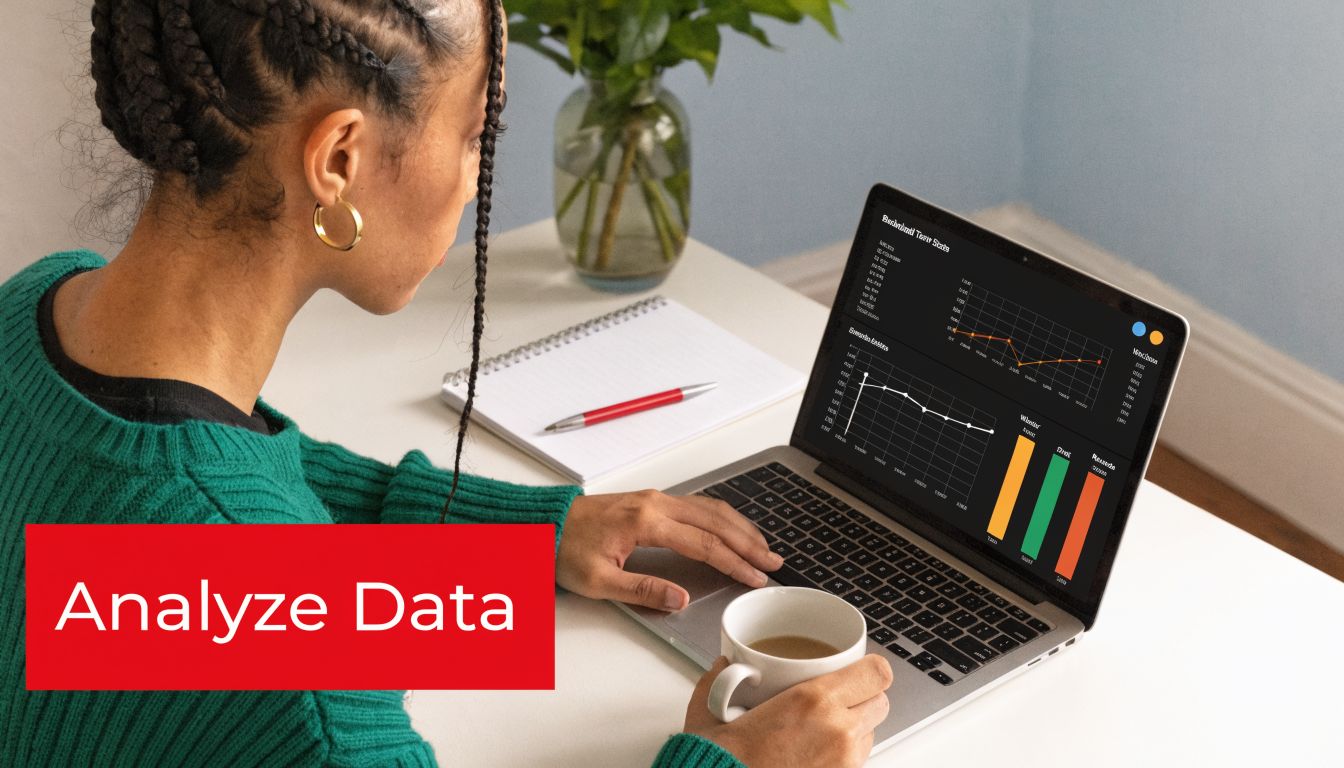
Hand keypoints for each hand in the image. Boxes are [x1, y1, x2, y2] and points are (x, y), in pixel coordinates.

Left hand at [556, 490, 781, 610]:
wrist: (541, 523)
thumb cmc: (564, 548)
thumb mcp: (598, 581)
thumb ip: (643, 590)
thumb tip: (681, 598)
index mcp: (645, 522)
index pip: (704, 544)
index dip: (734, 562)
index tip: (755, 577)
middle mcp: (655, 504)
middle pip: (716, 521)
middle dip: (748, 542)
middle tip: (773, 561)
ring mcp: (653, 499)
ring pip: (709, 508)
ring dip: (739, 526)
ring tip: (761, 546)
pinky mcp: (650, 501)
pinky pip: (696, 505)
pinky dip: (721, 518)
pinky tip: (731, 528)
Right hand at [682, 656, 893, 767]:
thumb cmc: (720, 761)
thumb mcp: (712, 710)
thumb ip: (721, 680)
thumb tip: (724, 666)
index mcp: (813, 701)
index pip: (877, 673)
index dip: (871, 668)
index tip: (857, 667)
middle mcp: (837, 730)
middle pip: (881, 702)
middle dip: (864, 696)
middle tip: (838, 696)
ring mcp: (844, 762)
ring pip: (872, 733)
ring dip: (856, 726)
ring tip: (824, 727)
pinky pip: (857, 761)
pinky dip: (845, 753)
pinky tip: (817, 751)